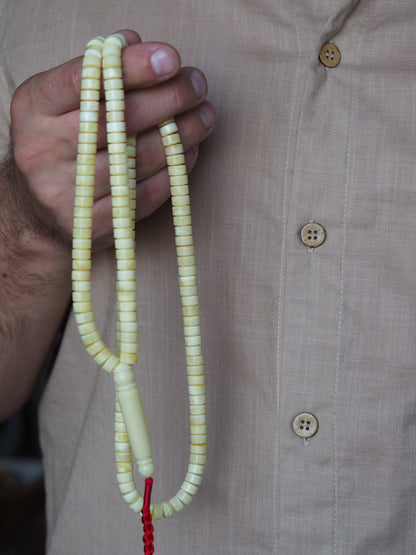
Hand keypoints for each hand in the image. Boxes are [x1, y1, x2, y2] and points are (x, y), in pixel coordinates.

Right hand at [9, 29, 214, 250]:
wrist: (37, 212)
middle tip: (197, 85)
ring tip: (204, 116)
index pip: (86, 80)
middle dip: (169, 97)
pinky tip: (189, 152)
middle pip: (118, 120)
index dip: (133, 67)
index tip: (171, 58)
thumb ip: (95, 73)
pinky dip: (174, 171)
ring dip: (182, 135)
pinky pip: (144, 195)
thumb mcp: (61, 102)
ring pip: (138, 159)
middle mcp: (42, 151)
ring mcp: (66, 192)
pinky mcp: (90, 225)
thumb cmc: (61, 146)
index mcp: (34, 110)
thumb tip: (134, 43)